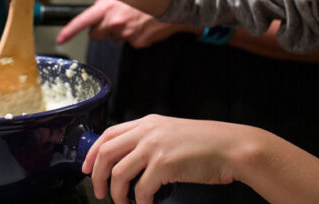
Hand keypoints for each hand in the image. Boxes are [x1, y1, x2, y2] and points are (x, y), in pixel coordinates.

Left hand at [56, 0, 197, 47]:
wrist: (173, 0)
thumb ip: (107, 1)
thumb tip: (97, 8)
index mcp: (107, 7)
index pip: (82, 22)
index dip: (69, 32)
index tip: (60, 39)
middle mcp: (114, 22)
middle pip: (96, 34)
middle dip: (101, 29)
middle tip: (112, 19)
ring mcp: (127, 34)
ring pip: (114, 37)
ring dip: (120, 30)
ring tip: (134, 17)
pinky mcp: (139, 41)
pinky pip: (131, 41)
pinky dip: (135, 35)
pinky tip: (144, 24)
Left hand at [84, 115, 253, 202]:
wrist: (231, 148)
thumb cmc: (208, 144)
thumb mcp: (173, 133)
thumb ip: (151, 141)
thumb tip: (130, 160)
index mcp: (148, 122)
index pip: (108, 134)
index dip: (92, 153)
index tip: (86, 168)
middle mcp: (147, 131)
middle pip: (106, 154)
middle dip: (96, 176)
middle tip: (100, 192)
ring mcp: (154, 147)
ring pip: (118, 174)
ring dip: (117, 194)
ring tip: (123, 203)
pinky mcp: (164, 165)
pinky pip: (140, 190)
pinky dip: (140, 202)